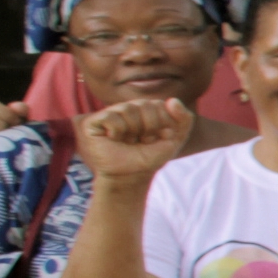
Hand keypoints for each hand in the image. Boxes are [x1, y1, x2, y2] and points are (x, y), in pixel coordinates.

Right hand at [77, 97, 195, 181]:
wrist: (129, 177)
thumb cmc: (149, 158)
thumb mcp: (173, 140)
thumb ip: (183, 120)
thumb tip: (173, 100)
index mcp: (147, 110)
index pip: (160, 104)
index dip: (162, 125)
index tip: (157, 139)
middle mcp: (128, 108)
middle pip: (146, 104)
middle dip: (149, 128)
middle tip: (142, 141)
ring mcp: (111, 113)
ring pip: (128, 109)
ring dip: (133, 130)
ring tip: (128, 141)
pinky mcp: (94, 121)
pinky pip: (111, 116)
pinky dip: (117, 130)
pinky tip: (113, 138)